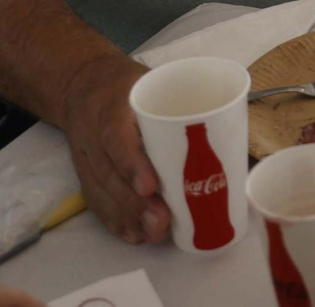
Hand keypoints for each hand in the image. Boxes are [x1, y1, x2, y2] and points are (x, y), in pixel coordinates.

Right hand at [59, 54, 169, 244]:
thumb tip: (231, 129)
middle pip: (109, 172)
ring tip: (154, 233)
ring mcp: (85, 154)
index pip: (116, 136)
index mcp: (113, 105)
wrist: (83, 83)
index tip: (150, 187)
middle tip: (162, 222)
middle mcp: (93, 132)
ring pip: (101, 190)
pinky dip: (114, 220)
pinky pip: (95, 199)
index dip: (131, 164)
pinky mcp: (83, 170)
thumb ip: (177, 103)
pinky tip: (134, 234)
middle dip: (134, 203)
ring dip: (128, 216)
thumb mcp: (151, 80)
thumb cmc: (130, 83)